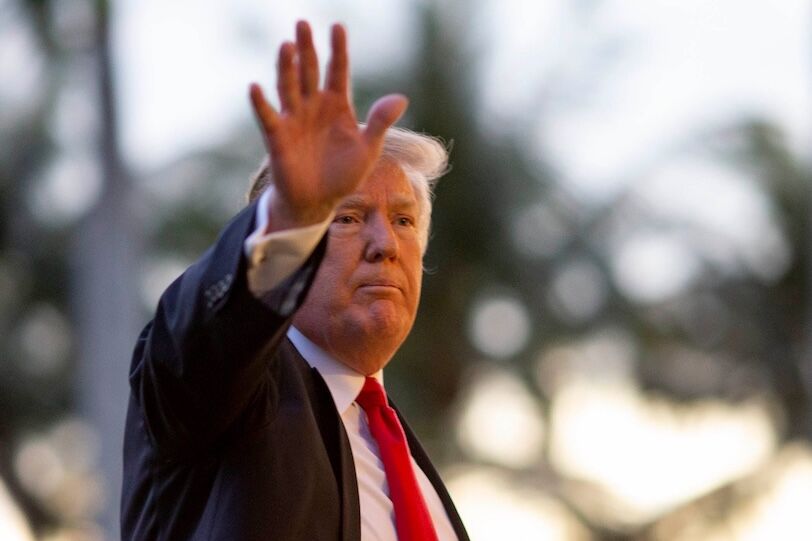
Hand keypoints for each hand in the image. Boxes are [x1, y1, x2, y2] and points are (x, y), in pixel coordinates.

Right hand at [249, 21, 407, 230]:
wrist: (318, 202)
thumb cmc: (343, 174)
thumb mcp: (368, 150)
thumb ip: (380, 123)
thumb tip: (402, 98)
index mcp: (338, 105)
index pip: (338, 71)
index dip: (338, 50)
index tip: (337, 27)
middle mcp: (313, 106)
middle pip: (309, 71)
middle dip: (307, 49)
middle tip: (302, 24)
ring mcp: (294, 119)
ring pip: (289, 87)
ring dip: (286, 67)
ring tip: (286, 45)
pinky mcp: (278, 137)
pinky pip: (269, 116)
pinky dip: (261, 103)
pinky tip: (255, 87)